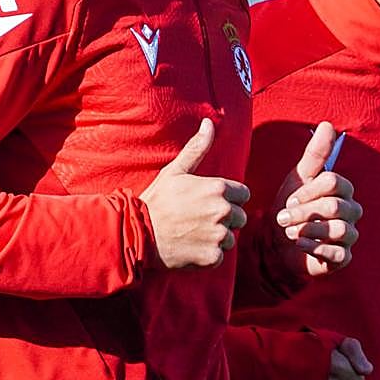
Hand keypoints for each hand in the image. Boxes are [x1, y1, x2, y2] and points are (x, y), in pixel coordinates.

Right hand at [139, 119, 249, 268]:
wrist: (136, 234)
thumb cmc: (157, 200)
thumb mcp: (176, 170)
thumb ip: (197, 148)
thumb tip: (209, 122)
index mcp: (219, 188)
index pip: (243, 195)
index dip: (228, 199)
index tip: (209, 202)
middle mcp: (223, 211)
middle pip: (240, 217)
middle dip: (225, 219)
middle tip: (198, 219)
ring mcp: (218, 235)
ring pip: (230, 238)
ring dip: (216, 238)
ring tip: (192, 233)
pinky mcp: (212, 257)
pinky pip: (219, 256)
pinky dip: (208, 255)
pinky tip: (190, 247)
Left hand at [274, 123, 361, 276]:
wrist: (278, 243)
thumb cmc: (292, 206)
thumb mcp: (299, 178)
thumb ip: (315, 153)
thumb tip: (327, 124)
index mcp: (343, 190)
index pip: (333, 182)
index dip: (308, 190)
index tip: (290, 198)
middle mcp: (351, 211)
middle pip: (334, 206)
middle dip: (304, 212)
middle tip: (284, 218)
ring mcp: (349, 235)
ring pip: (338, 229)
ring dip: (308, 230)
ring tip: (290, 232)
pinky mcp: (343, 258)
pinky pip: (337, 253)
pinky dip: (315, 248)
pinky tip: (299, 245)